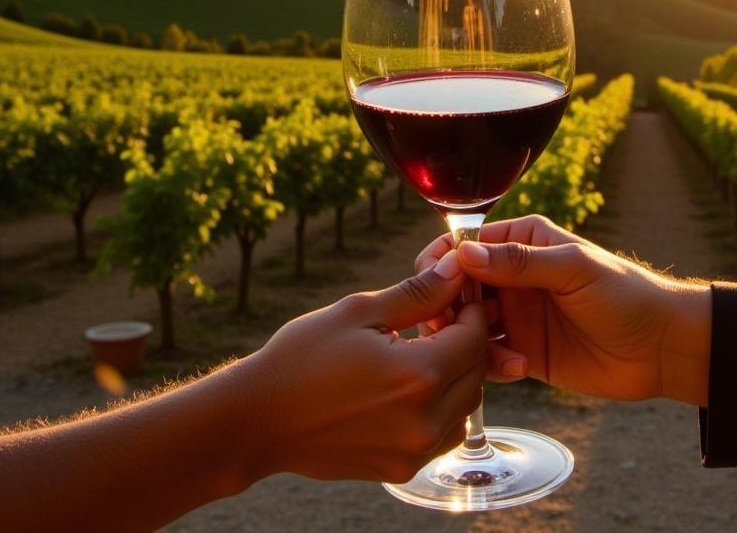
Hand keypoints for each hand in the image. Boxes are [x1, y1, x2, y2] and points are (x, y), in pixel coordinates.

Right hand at [243, 254, 486, 484]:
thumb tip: (456, 268)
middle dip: (466, 340)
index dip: (471, 310)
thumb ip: (418, 293)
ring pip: (466, 404)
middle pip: (477, 371)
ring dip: (458, 375)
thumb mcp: (360, 311)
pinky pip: (445, 433)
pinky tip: (411, 386)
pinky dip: (443, 407)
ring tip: (423, 352)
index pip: (475, 336)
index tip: (455, 295)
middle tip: (438, 320)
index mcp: (417, 375)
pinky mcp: (402, 468)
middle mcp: (424, 419)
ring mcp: (414, 451)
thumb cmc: (303, 357)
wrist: (259, 419)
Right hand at [416, 215, 710, 405]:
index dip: (445, 263)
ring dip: (467, 340)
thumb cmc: (625, 293)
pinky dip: (490, 364)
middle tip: (448, 327)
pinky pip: (487, 357)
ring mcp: (515, 315)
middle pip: (458, 288)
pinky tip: (519, 368)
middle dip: (449, 307)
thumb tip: (464, 253)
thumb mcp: (573, 269)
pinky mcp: (521, 352)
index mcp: (523, 241)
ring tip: (491, 352)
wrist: (661, 348)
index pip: (467, 245)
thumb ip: (520, 262)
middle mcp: (512, 276)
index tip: (435, 284)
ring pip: (467, 325)